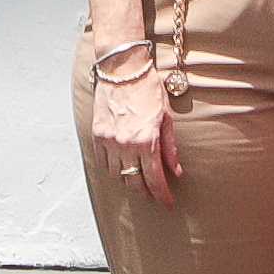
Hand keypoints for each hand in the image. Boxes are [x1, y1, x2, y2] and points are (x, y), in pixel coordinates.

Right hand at [86, 62, 180, 201]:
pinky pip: (103, 162)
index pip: (154, 179)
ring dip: (129, 181)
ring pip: (117, 175)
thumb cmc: (148, 89)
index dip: (162, 196)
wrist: (122, 69)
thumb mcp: (166, 117)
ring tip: (139, 181)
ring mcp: (108, 141)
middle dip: (146, 192)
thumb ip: (170, 147)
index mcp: (146, 141)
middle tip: (154, 195)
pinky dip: (113, 169)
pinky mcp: (97, 134)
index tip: (167, 204)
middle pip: (134, 182)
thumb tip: (176, 172)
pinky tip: (122, 167)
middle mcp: (125, 144)